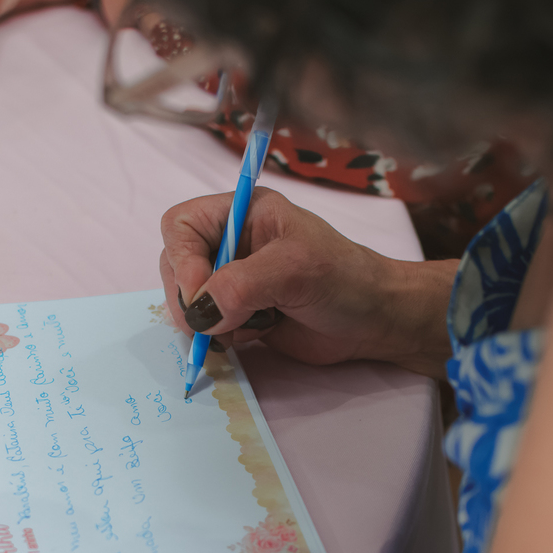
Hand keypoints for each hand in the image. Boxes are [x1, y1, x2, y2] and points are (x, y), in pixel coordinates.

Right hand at [159, 187, 457, 377]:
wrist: (377, 322)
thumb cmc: (346, 281)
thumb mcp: (295, 270)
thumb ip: (241, 285)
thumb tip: (199, 313)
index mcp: (242, 213)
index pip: (180, 226)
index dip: (182, 261)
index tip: (201, 296)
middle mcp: (231, 243)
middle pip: (176, 266)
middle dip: (191, 299)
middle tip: (217, 324)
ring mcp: (232, 281)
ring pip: (188, 302)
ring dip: (207, 322)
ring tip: (247, 328)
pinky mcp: (238, 315)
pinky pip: (205, 328)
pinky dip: (217, 339)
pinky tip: (250, 338)